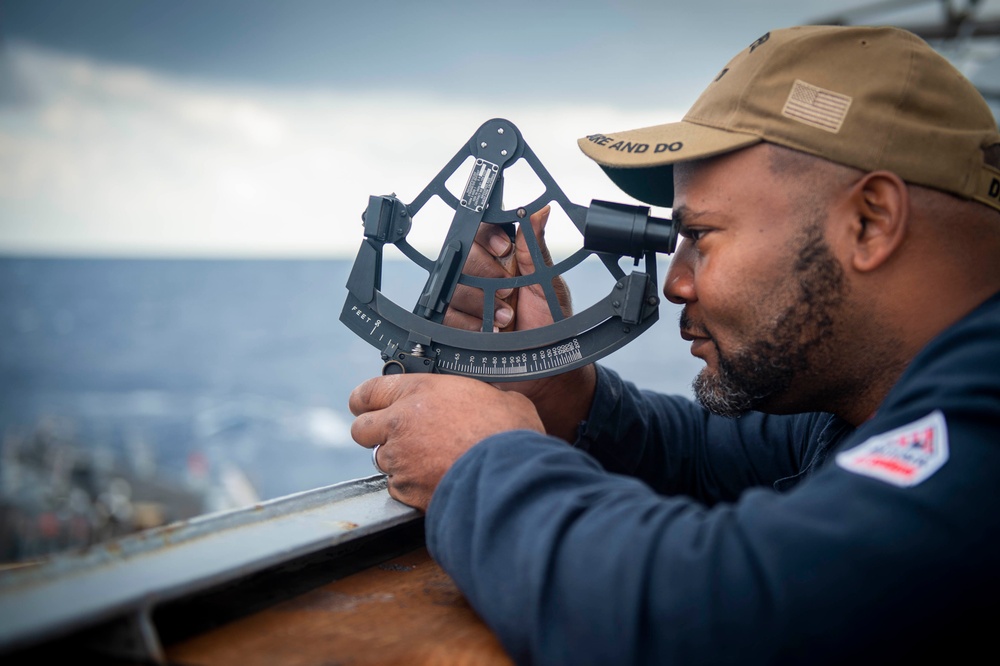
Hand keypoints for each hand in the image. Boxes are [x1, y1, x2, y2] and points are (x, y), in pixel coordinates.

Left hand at [350, 373, 543, 509]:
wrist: (508, 475)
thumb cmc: (509, 432)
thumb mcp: (497, 396)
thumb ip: (474, 395)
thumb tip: (485, 398)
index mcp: (419, 391)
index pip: (369, 391)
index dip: (365, 400)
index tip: (365, 406)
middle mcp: (400, 423)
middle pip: (361, 428)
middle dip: (373, 433)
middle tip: (395, 437)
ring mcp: (400, 458)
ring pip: (382, 460)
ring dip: (399, 461)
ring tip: (429, 463)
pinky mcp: (405, 489)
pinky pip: (398, 487)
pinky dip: (411, 486)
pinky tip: (436, 482)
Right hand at [444, 205, 595, 440]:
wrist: (547, 368)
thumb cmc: (552, 325)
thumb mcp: (549, 285)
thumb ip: (536, 250)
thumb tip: (540, 211)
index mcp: (504, 259)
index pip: (481, 231)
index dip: (487, 235)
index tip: (504, 247)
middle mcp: (480, 276)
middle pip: (462, 256)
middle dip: (486, 274)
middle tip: (508, 292)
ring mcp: (465, 301)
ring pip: (453, 287)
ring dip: (480, 305)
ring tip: (506, 321)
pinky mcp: (453, 327)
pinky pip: (446, 317)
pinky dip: (469, 326)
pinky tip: (490, 334)